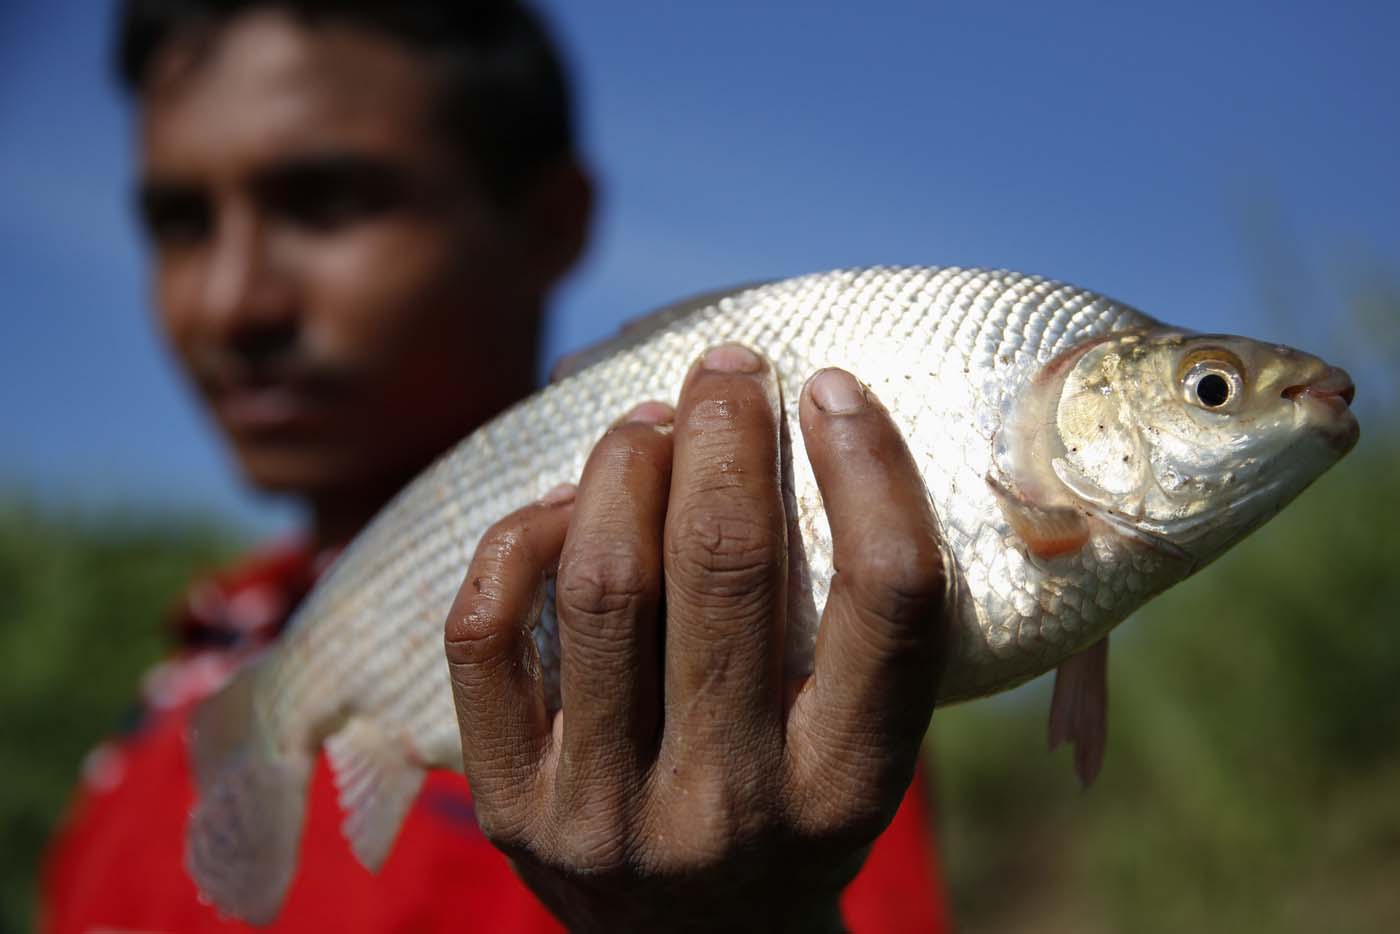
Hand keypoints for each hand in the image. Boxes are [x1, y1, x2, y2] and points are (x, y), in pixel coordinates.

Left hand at [445, 345, 947, 931]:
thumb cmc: (793, 820)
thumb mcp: (860, 754)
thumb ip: (855, 634)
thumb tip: (812, 430)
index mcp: (849, 788)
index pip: (888, 600)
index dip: (869, 469)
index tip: (833, 388)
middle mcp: (731, 805)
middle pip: (727, 565)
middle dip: (725, 432)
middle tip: (727, 372)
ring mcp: (606, 812)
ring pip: (604, 581)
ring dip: (628, 464)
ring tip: (650, 422)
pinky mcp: (510, 805)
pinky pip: (489, 630)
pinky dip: (524, 537)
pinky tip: (565, 502)